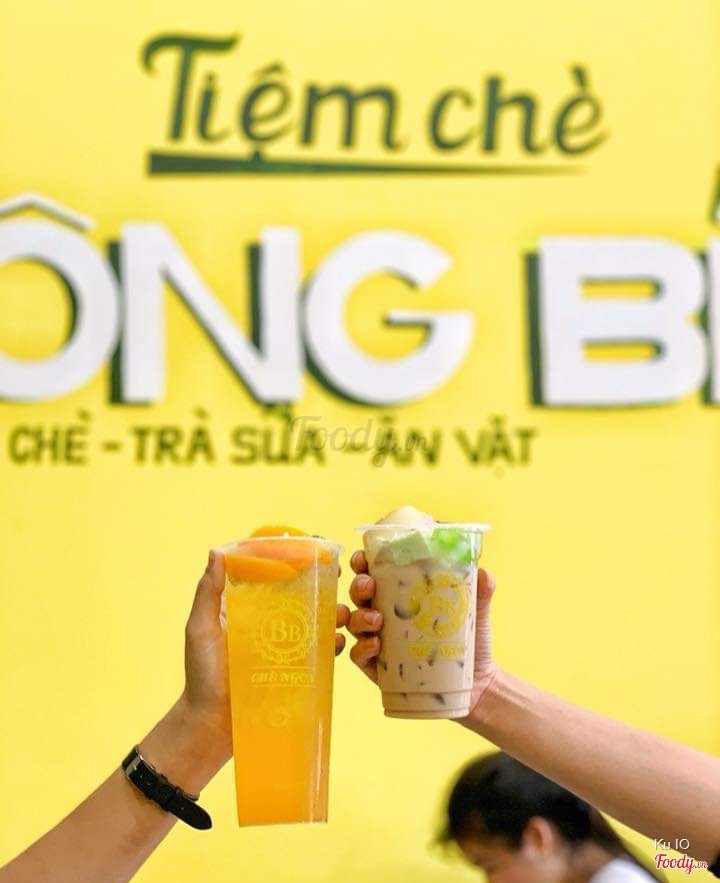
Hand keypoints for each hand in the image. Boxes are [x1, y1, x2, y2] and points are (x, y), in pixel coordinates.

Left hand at [182, 551, 350, 758]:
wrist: (212, 724)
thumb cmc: (202, 674)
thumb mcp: (201, 628)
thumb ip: (208, 592)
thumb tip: (217, 550)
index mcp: (247, 604)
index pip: (273, 572)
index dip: (293, 557)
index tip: (313, 545)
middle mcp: (269, 620)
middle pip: (301, 592)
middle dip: (324, 580)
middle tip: (340, 575)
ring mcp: (285, 644)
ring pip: (316, 618)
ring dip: (335, 611)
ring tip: (342, 613)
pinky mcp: (296, 667)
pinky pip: (320, 651)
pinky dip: (334, 642)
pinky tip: (340, 640)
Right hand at [346, 551, 496, 713]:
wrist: (475, 684)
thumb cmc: (468, 641)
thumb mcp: (474, 613)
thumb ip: (480, 593)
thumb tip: (485, 574)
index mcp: (399, 594)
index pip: (373, 571)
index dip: (362, 562)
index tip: (364, 558)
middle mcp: (383, 614)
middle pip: (359, 594)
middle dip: (358, 585)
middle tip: (369, 586)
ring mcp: (377, 641)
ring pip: (354, 623)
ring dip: (358, 617)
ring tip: (376, 620)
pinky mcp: (378, 668)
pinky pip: (358, 655)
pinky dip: (362, 648)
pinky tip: (375, 645)